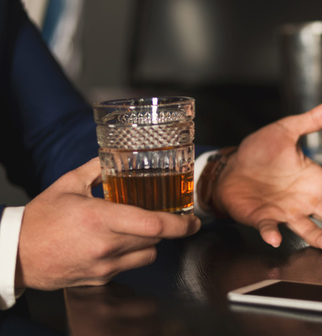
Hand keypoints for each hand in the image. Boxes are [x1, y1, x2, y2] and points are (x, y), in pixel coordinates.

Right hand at [17, 159, 200, 289]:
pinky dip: (134, 254)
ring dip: (152, 241)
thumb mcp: (69, 183)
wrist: (16, 255)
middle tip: (173, 217)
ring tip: (141, 227)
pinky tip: (123, 242)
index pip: (153, 224)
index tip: (193, 220)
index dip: (180, 224)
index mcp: (100, 218)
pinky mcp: (100, 279)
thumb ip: (98, 167)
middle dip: (168, 227)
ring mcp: (104, 266)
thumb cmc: (41, 219)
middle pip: (156, 238)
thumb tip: (116, 154)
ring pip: (148, 254)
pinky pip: (131, 266)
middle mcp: (106, 245)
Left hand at [211, 97, 321, 253]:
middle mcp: (306, 200)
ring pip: (311, 229)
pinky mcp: (265, 219)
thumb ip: (315, 120)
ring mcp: (287, 212)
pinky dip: (273, 233)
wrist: (229, 169)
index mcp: (316, 179)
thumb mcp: (288, 130)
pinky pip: (271, 228)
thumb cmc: (259, 152)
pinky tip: (276, 237)